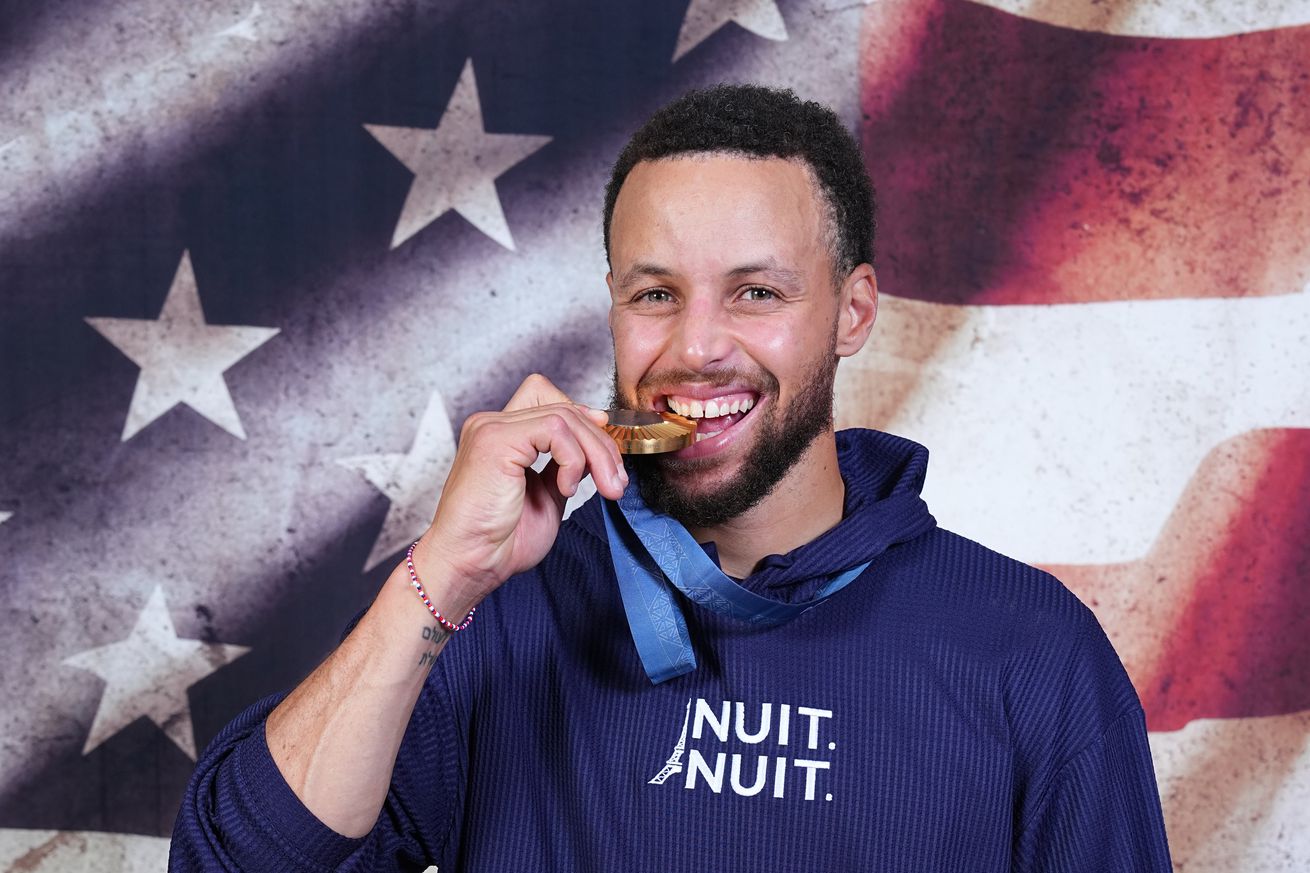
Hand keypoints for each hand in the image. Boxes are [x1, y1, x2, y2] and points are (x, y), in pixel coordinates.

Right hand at [410, 374, 627, 612]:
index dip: (582, 415)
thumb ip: (565, 466)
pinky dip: (573, 459)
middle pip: (564, 407)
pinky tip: (566, 488)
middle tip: (616, 483)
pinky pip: (554, 430)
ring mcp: (491, 428)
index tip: (606, 452)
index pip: (546, 397)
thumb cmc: (499, 542)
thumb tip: (595, 444)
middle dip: (601, 444)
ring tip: (605, 489)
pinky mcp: (495, 439)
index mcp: (501, 435)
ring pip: (565, 416)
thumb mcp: (547, 495)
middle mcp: (492, 424)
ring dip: (597, 454)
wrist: (470, 565)